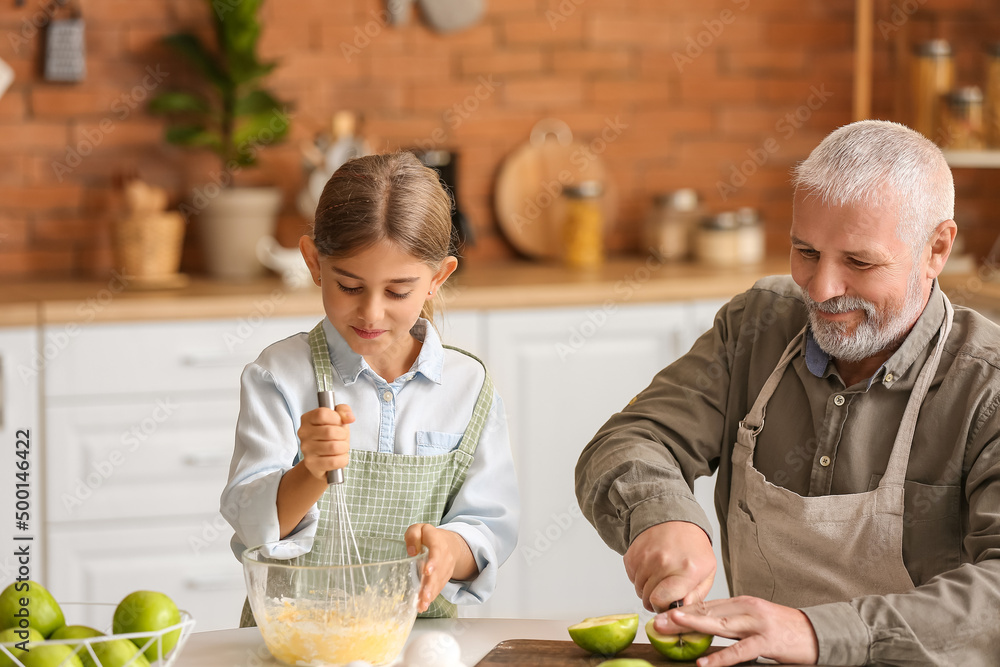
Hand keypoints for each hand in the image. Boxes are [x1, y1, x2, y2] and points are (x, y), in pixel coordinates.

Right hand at [296, 403, 354, 480]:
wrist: (323, 459)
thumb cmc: (332, 437)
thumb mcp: (338, 420)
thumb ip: (344, 411)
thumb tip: (349, 417)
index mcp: (307, 419)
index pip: (322, 414)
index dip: (336, 418)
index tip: (339, 423)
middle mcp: (303, 433)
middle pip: (330, 432)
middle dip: (343, 435)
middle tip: (341, 438)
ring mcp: (306, 449)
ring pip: (334, 447)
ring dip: (344, 448)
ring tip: (340, 448)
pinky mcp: (311, 464)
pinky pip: (334, 462)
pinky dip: (342, 460)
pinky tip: (339, 457)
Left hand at [404, 523, 475, 612]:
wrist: (448, 543)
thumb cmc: (427, 536)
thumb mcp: (419, 529)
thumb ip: (413, 536)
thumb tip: (411, 552)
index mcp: (437, 541)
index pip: (436, 551)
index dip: (433, 562)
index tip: (427, 571)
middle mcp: (444, 555)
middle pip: (439, 571)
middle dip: (431, 585)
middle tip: (424, 596)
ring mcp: (446, 567)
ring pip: (439, 582)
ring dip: (431, 594)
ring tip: (422, 605)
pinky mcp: (444, 577)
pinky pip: (439, 587)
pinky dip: (432, 597)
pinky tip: (423, 605)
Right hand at [623, 521, 715, 611]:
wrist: (675, 519)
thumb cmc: (693, 547)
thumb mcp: (707, 572)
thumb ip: (697, 596)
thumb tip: (681, 611)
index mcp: (686, 570)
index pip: (661, 601)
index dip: (664, 608)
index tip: (669, 605)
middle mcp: (663, 563)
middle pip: (648, 598)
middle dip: (656, 600)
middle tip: (666, 591)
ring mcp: (645, 557)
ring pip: (639, 589)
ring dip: (648, 589)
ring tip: (660, 577)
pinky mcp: (633, 554)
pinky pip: (632, 578)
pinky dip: (640, 577)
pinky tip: (652, 568)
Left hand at [655, 596, 818, 665]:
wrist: (817, 633)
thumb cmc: (783, 628)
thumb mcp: (754, 618)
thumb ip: (731, 619)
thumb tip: (703, 622)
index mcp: (742, 602)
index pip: (706, 605)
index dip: (684, 610)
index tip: (663, 614)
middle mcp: (747, 608)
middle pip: (708, 612)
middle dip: (682, 616)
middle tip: (658, 620)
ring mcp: (757, 624)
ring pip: (720, 625)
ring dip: (694, 626)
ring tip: (672, 627)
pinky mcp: (767, 642)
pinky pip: (740, 651)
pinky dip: (721, 658)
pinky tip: (704, 663)